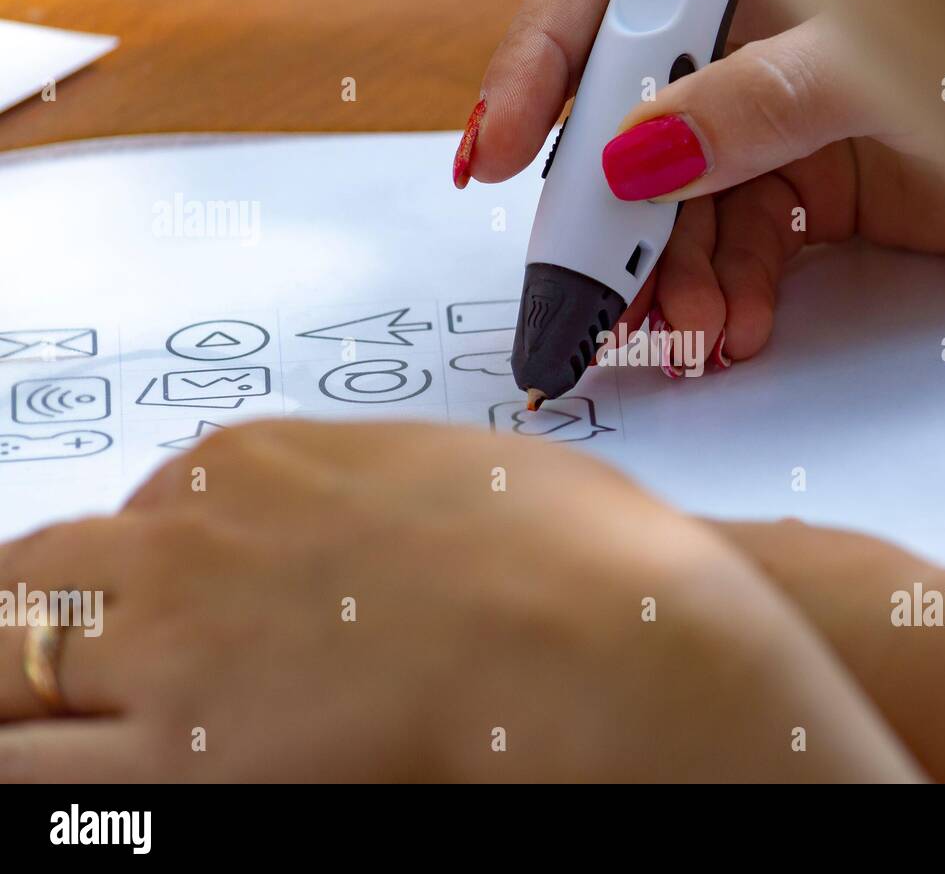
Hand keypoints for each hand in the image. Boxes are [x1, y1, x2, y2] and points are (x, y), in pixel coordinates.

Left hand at [0, 420, 912, 781]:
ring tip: (61, 723)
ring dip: (28, 685)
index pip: (135, 516)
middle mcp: (194, 538)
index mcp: (257, 462)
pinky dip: (35, 761)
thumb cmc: (574, 553)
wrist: (601, 635)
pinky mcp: (183, 754)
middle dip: (39, 619)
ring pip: (11, 658)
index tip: (155, 608)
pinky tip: (69, 767)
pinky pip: (31, 768)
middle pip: (41, 576)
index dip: (138, 575)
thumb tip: (368, 527)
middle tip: (62, 666)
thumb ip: (369, 493)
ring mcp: (175, 641)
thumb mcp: (460, 475)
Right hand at [456, 0, 944, 369]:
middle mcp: (743, 36)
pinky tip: (733, 329)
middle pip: (627, 126)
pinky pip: (740, 244)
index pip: (604, 3)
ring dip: (674, 279)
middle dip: (606, 224)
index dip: (535, 77)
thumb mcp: (874, 64)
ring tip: (686, 337)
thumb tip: (634, 159)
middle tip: (585, 307)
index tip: (490, 152)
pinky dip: (729, 292)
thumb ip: (753, 103)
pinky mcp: (809, 187)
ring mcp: (773, 117)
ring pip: (681, 205)